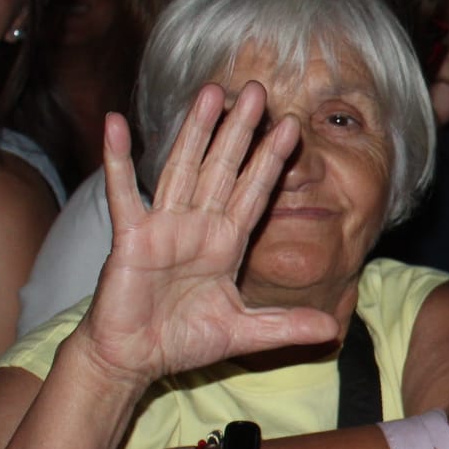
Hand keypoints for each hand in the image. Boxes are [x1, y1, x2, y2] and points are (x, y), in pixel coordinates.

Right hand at [81, 85, 339, 386]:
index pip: (255, 191)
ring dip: (196, 130)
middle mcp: (198, 226)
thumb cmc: (183, 339)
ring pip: (184, 168)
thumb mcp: (244, 333)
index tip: (292, 125)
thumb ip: (286, 326)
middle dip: (240, 130)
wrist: (135, 359)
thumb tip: (332, 329)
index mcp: (226, 242)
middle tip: (256, 89)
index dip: (272, 159)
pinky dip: (118, 160)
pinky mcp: (131, 238)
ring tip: (210, 91)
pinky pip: (124, 194)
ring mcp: (163, 227)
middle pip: (223, 167)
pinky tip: (116, 124)